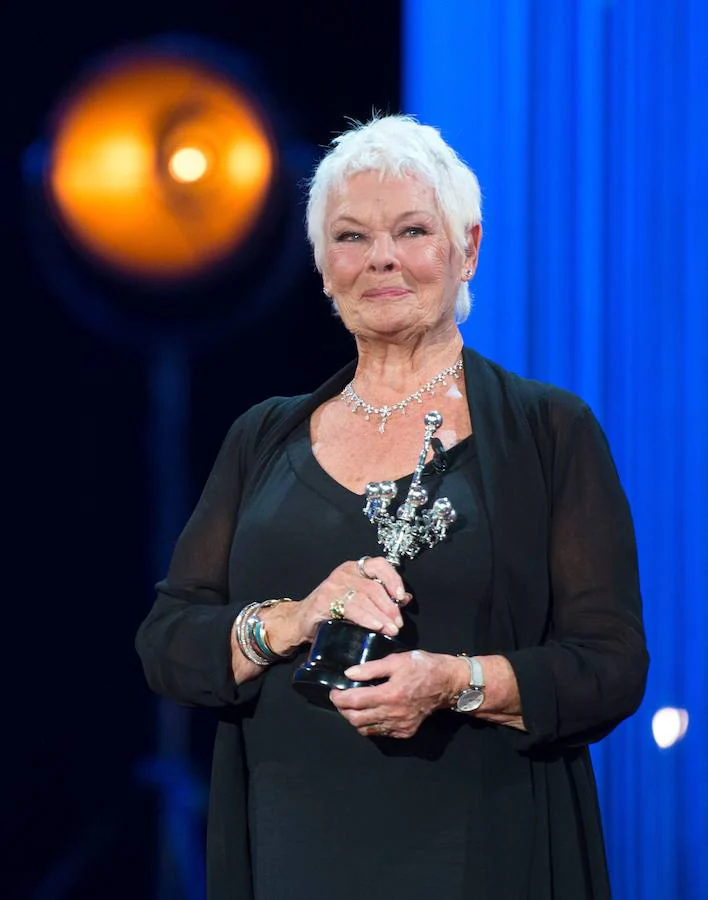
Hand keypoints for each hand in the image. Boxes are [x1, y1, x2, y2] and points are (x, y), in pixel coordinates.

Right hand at [294, 557, 410, 643]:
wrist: (301, 621)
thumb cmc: (332, 611)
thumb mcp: (359, 601)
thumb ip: (382, 598)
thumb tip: (405, 599)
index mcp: (355, 569)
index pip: (379, 565)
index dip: (394, 580)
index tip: (401, 597)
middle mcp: (344, 573)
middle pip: (374, 586)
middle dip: (390, 606)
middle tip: (398, 623)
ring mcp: (333, 585)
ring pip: (365, 598)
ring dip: (381, 615)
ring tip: (390, 629)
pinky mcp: (325, 600)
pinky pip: (352, 608)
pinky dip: (367, 618)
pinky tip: (376, 626)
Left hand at [330, 649, 458, 738]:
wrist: (448, 684)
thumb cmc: (423, 667)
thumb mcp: (396, 660)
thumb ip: (371, 668)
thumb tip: (348, 674)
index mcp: (389, 694)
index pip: (353, 702)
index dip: (338, 698)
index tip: (334, 692)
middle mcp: (392, 714)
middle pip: (355, 719)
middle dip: (343, 710)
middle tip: (341, 699)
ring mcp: (399, 726)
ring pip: (365, 730)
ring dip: (355, 719)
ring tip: (354, 706)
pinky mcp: (405, 732)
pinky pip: (380, 733)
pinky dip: (370, 725)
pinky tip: (371, 712)